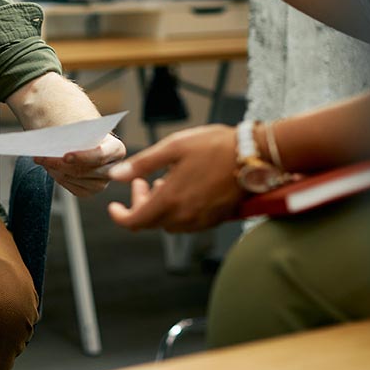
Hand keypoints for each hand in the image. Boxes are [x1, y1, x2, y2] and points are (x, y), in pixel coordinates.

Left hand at [35, 133, 126, 196]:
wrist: (81, 140)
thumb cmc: (82, 132)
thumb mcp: (78, 126)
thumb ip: (69, 131)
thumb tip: (51, 138)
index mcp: (116, 148)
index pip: (100, 155)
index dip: (82, 157)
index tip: (65, 156)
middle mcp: (112, 168)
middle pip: (84, 170)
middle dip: (60, 163)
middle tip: (41, 156)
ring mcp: (102, 182)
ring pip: (75, 179)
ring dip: (56, 170)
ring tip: (43, 160)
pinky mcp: (91, 191)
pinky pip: (73, 188)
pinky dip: (59, 178)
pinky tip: (52, 169)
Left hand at [106, 124, 244, 232]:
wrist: (255, 154)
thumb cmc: (214, 146)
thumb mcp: (173, 147)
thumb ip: (142, 164)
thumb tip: (116, 175)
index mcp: (170, 200)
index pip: (135, 222)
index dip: (120, 216)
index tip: (114, 206)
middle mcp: (185, 216)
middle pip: (150, 223)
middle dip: (140, 204)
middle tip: (141, 181)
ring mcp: (202, 220)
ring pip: (169, 224)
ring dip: (159, 208)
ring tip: (163, 181)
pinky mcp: (216, 219)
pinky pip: (188, 223)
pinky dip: (178, 210)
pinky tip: (183, 189)